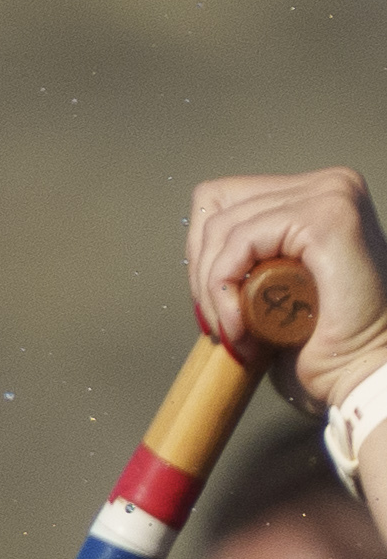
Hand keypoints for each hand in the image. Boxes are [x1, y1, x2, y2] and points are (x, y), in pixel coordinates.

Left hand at [194, 168, 386, 420]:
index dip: (202, 254)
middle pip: (217, 208)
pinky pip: (241, 242)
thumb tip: (197, 257)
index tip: (214, 304)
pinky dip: (226, 287)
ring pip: (224, 227)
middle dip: (203, 273)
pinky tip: (243, 325)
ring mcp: (332, 196)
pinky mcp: (327, 218)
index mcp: (317, 195)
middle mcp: (330, 185)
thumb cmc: (321, 344)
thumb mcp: (270, 287)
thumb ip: (243, 259)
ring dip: (214, 290)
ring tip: (236, 331)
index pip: (223, 199)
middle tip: (222, 324)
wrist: (360, 374)